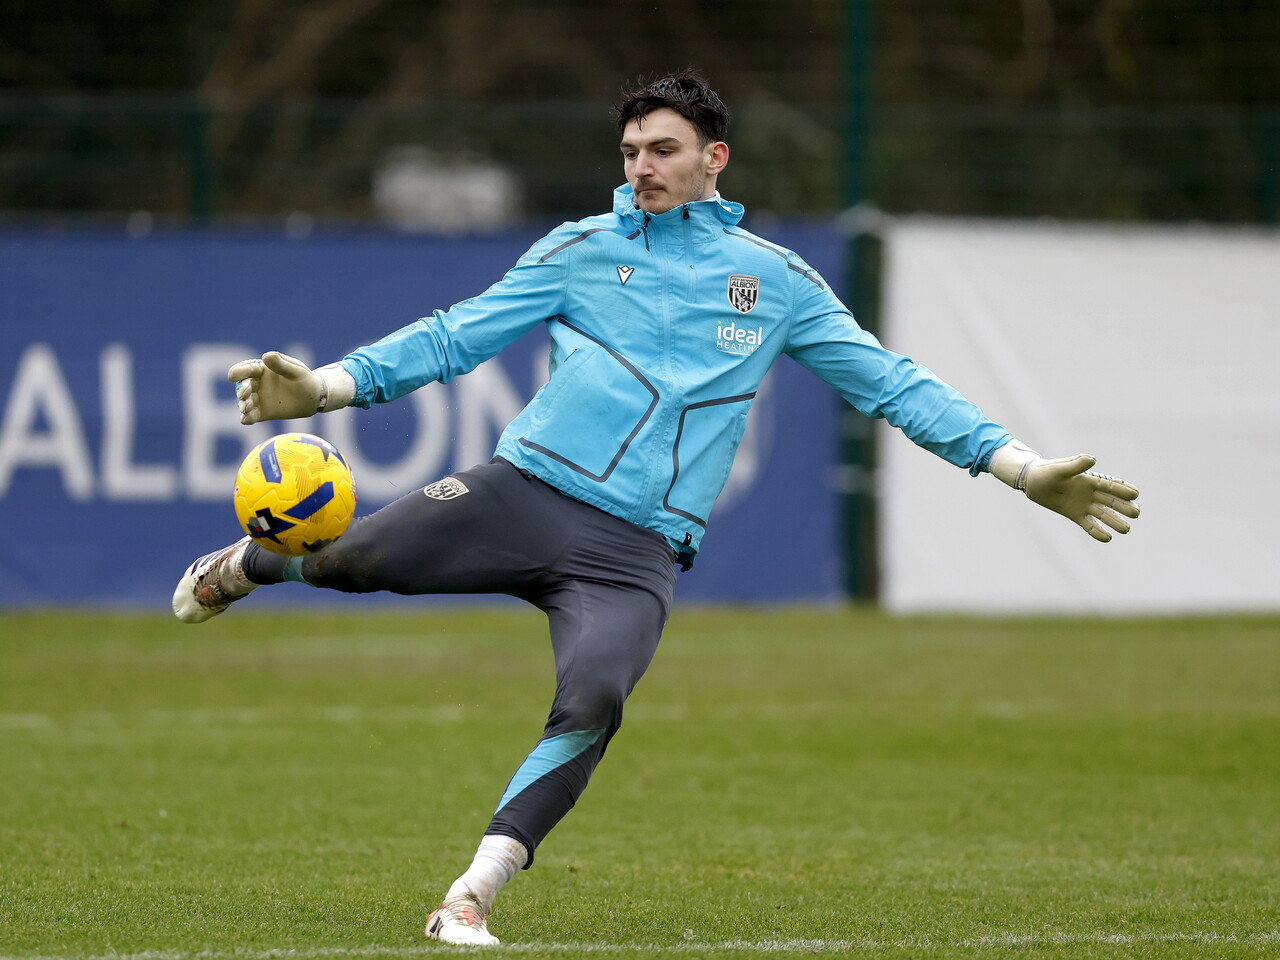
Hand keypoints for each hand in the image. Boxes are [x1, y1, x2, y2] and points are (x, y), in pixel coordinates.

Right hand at [226, 351, 324, 424]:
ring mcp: (259, 399)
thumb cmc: (304, 379)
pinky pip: (251, 416)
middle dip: (241, 390)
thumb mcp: (295, 370)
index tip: (232, 376)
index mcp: (262, 370)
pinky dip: (246, 418)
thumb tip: (265, 356)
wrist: (313, 398)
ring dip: (242, 404)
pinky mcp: (263, 413)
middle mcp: (257, 384)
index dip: (238, 372)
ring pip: (245, 402)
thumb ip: (281, 364)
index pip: (246, 369)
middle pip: (243, 386)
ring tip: (246, 407)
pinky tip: (245, 420)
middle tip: (243, 394)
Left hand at [1023, 455, 1140, 542]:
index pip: (1110, 485)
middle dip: (1124, 507)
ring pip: (1103, 515)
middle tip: (1136, 513)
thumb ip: (1076, 465)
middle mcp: (1090, 493)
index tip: (1135, 495)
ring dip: (1115, 521)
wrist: (1033, 483)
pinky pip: (1089, 525)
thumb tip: (1093, 460)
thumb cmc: (1047, 472)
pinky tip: (1107, 538)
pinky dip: (1097, 532)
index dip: (1123, 489)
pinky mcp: (1075, 515)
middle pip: (1111, 501)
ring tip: (1126, 529)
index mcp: (1089, 480)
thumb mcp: (1060, 468)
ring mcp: (1083, 505)